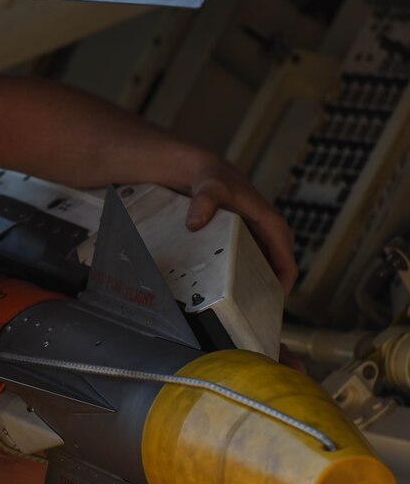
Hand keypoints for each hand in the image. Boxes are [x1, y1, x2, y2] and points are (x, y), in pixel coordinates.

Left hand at [181, 155, 296, 295]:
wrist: (197, 169)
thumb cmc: (209, 176)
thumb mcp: (209, 187)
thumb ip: (204, 201)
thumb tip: (196, 222)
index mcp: (270, 224)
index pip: (286, 262)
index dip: (283, 286)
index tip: (271, 306)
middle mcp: (266, 232)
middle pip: (276, 268)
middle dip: (268, 290)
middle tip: (252, 314)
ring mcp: (253, 236)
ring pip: (261, 267)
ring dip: (254, 284)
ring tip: (239, 309)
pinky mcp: (240, 238)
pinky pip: (247, 261)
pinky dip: (240, 275)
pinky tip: (223, 291)